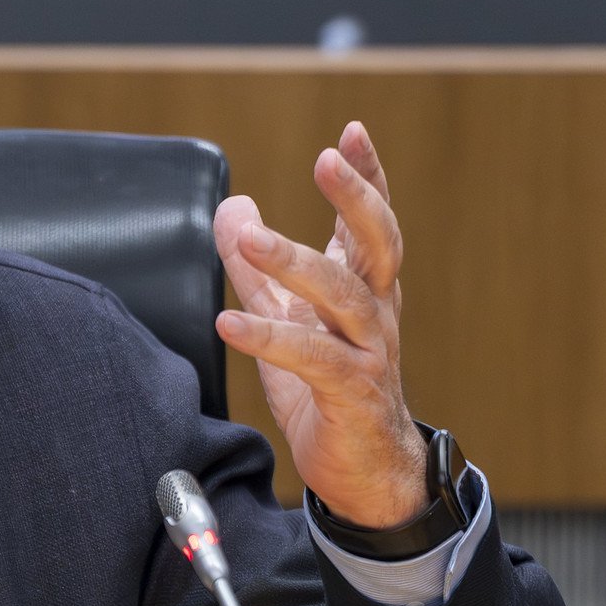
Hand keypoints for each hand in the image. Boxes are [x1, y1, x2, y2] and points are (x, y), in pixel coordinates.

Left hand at [213, 121, 425, 529]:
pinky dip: (270, 337)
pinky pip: (312, 359)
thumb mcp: (288, 317)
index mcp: (364, 290)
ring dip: (294, 264)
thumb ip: (258, 266)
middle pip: (376, 244)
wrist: (365, 472)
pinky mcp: (350, 393)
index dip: (366, 178)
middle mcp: (375, 313)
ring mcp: (369, 352)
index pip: (370, 224)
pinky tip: (230, 321)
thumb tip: (235, 205)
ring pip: (341, 297)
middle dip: (355, 199)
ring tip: (250, 241)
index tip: (352, 133)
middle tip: (326, 159)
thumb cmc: (330, 389)